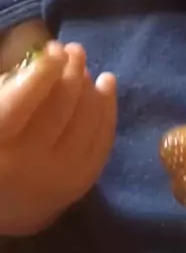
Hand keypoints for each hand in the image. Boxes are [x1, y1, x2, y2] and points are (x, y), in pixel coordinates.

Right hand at [0, 41, 116, 234]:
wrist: (2, 204)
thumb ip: (11, 85)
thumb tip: (45, 53)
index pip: (22, 100)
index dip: (43, 70)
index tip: (53, 48)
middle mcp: (26, 164)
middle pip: (60, 107)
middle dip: (71, 71)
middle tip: (74, 50)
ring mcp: (57, 177)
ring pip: (85, 121)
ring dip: (90, 87)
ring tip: (84, 66)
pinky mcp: (80, 184)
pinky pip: (102, 139)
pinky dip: (108, 108)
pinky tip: (106, 85)